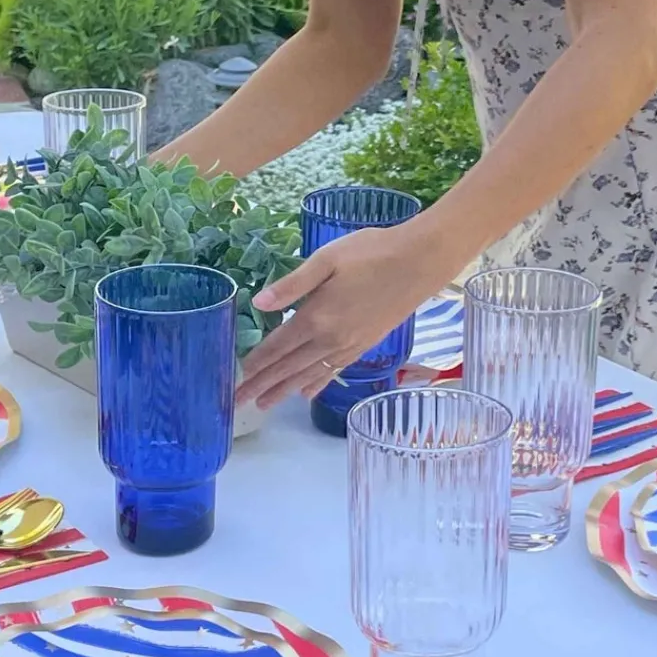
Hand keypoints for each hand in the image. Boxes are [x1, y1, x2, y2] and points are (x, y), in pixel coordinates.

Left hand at [243, 227, 452, 411]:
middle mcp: (330, 339)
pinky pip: (333, 371)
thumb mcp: (327, 259)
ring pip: (309, 374)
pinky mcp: (365, 345)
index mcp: (316, 316)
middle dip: (263, 384)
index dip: (256, 363)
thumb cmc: (372, 252)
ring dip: (284, 390)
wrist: (420, 263)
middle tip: (238, 401)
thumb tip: (258, 303)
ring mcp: (349, 345)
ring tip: (265, 404)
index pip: (277, 347)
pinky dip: (316, 384)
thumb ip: (292, 284)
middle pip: (289, 367)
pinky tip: (306, 393)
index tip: (236, 378)